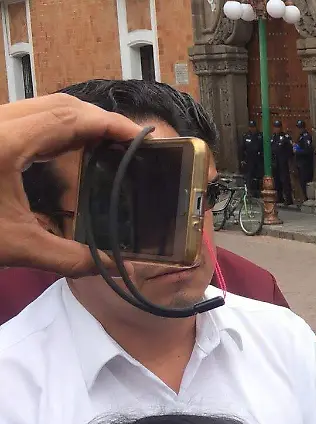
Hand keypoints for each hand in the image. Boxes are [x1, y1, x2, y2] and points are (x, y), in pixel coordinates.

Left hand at [0, 94, 142, 275]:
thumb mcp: (16, 246)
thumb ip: (69, 258)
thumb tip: (111, 266)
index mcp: (7, 143)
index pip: (72, 118)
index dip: (111, 124)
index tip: (142, 137)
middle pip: (61, 105)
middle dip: (100, 120)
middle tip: (130, 144)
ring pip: (42, 107)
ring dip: (78, 122)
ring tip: (106, 145)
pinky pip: (26, 118)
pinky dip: (55, 128)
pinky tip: (68, 150)